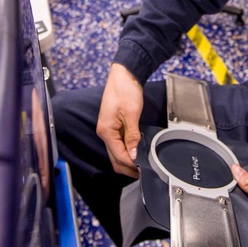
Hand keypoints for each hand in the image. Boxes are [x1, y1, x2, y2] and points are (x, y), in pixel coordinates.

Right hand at [96, 63, 143, 177]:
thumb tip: (133, 155)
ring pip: (116, 152)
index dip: (131, 165)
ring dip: (127, 159)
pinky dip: (127, 150)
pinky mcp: (113, 126)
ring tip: (142, 163)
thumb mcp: (131, 114)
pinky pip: (118, 143)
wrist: (124, 74)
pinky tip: (136, 151)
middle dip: (128, 167)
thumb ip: (132, 136)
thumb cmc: (124, 89)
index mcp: (106, 131)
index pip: (118, 156)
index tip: (143, 169)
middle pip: (115, 158)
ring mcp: (108, 129)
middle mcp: (104, 132)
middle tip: (142, 172)